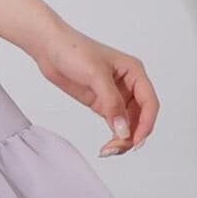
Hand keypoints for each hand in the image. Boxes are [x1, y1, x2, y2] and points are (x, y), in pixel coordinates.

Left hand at [30, 22, 158, 156]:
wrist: (47, 46)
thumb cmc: (73, 49)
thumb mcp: (95, 74)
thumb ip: (111, 103)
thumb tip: (123, 130)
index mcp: (134, 72)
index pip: (149, 103)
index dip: (146, 124)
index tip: (135, 140)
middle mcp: (128, 84)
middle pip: (141, 117)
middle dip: (133, 135)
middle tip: (116, 149)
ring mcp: (115, 95)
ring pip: (128, 123)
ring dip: (123, 138)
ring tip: (109, 151)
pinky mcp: (101, 102)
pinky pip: (114, 123)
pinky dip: (113, 135)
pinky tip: (107, 146)